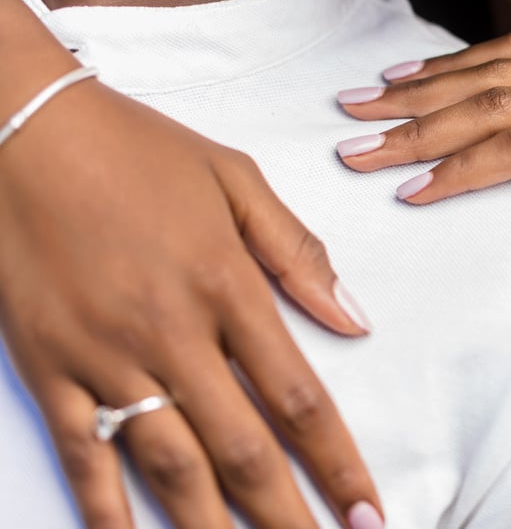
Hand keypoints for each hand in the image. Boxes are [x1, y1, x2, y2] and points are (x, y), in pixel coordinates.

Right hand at [0, 78, 381, 527]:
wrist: (25, 126)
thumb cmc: (140, 148)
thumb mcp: (237, 180)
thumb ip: (299, 252)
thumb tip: (356, 319)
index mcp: (228, 286)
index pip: (297, 397)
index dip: (338, 462)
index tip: (369, 508)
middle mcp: (171, 333)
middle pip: (242, 449)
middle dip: (289, 515)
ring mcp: (104, 355)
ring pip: (169, 467)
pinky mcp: (47, 366)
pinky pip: (82, 453)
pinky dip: (109, 510)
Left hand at [336, 31, 510, 303]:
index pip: (508, 58)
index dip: (440, 70)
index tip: (385, 88)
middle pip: (489, 74)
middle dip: (411, 97)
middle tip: (348, 115)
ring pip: (495, 106)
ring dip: (420, 133)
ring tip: (364, 158)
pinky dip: (462, 169)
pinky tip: (420, 193)